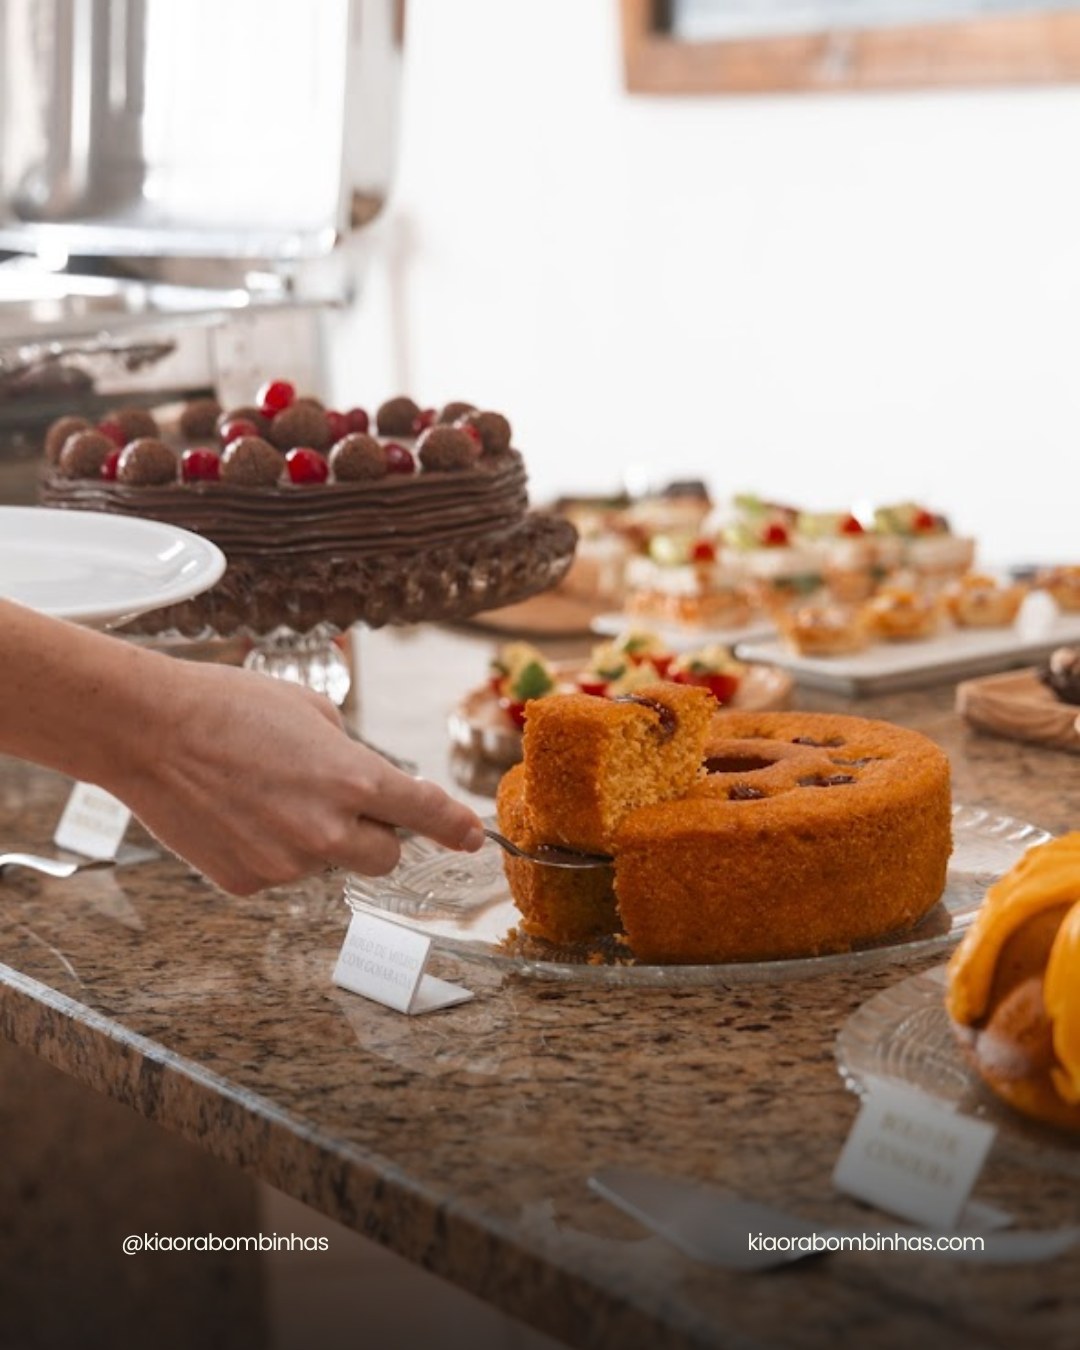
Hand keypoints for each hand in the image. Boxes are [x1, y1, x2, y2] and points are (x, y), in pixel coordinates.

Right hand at [109, 660, 484, 895]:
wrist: (149, 732)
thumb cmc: (229, 706)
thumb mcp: (311, 711)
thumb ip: (350, 754)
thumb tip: (365, 782)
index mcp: (353, 778)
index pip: (425, 814)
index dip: (454, 828)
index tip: (470, 838)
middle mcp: (327, 831)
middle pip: (385, 856)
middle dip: (374, 832)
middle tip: (337, 800)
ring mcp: (286, 863)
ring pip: (326, 862)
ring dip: (312, 837)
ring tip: (263, 793)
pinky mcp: (248, 883)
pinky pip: (279, 871)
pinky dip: (268, 850)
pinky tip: (236, 814)